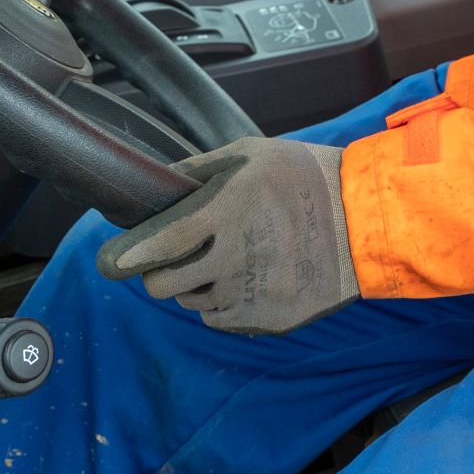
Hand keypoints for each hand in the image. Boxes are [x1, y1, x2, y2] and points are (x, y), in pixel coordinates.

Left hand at [95, 136, 359, 334]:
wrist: (365, 223)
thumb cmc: (305, 178)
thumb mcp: (253, 155)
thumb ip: (199, 169)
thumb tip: (153, 180)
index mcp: (230, 209)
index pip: (164, 241)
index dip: (130, 254)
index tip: (109, 261)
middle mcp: (238, 256)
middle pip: (164, 285)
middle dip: (158, 273)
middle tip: (174, 257)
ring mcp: (253, 293)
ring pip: (192, 302)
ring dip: (195, 286)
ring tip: (228, 258)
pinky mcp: (268, 319)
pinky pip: (221, 319)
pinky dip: (223, 303)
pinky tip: (248, 276)